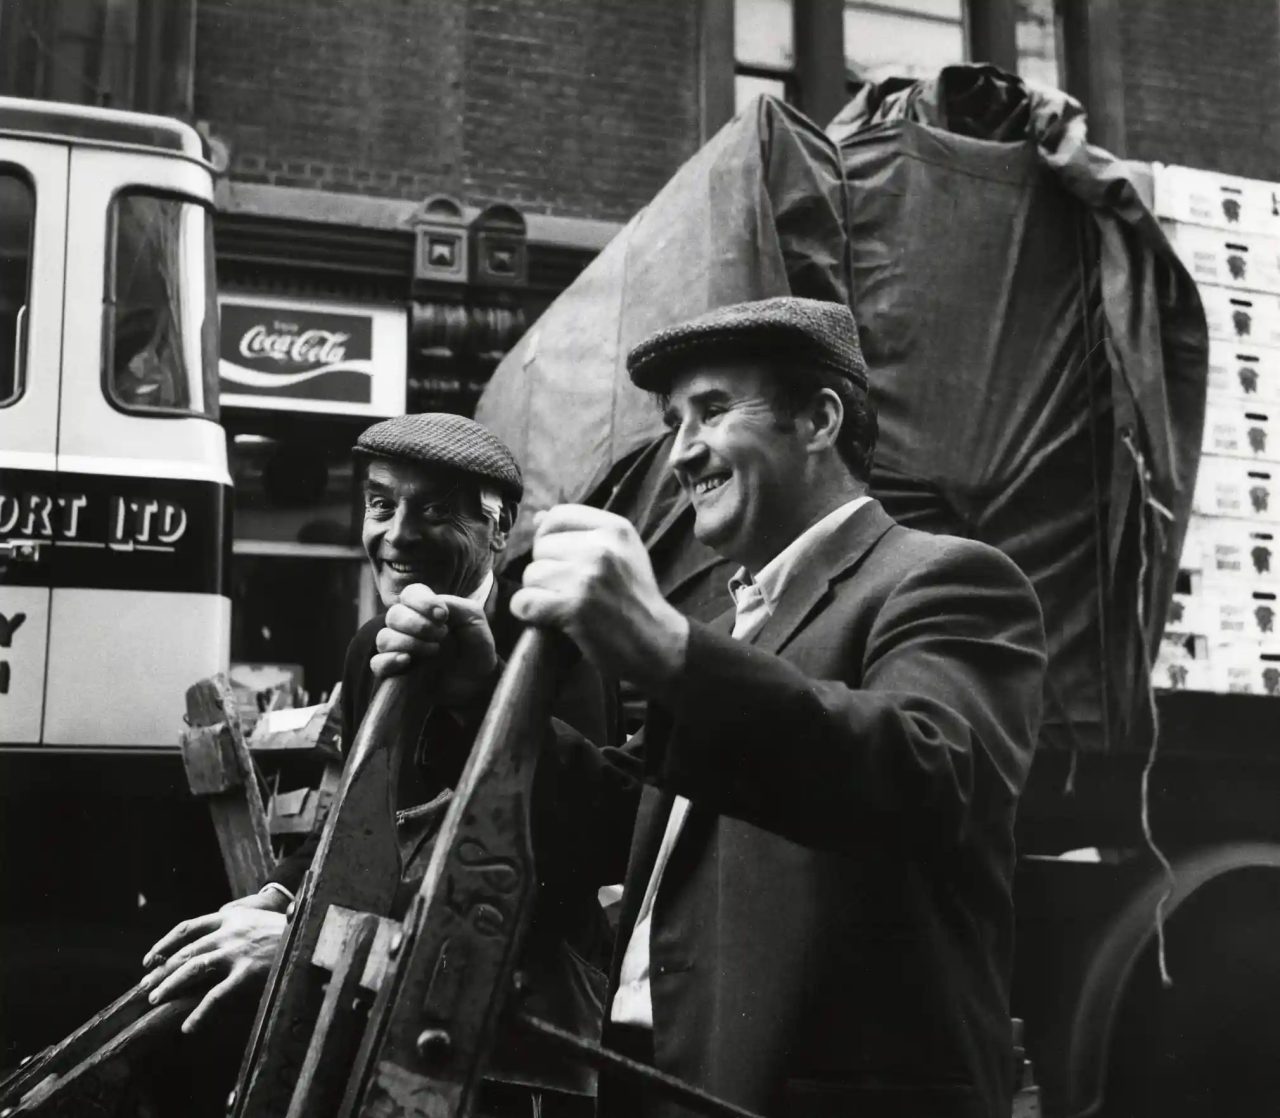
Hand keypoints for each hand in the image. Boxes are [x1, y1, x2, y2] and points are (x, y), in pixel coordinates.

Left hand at [140, 901, 287, 1032]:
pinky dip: (200, 1013)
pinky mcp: (248, 973)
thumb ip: (234, 920)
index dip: (164, 944)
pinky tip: (188, 1027)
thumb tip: (215, 924)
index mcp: (230, 916)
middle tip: (146, 987)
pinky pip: (217, 996)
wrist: (313, 932)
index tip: (149, 960)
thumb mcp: (257, 916)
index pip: (187, 928)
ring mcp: (238, 952)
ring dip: (171, 985)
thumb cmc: (286, 929)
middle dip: (162, 970)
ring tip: (157, 1000)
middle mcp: (230, 931)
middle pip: (186, 951)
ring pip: (193, 968)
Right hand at [370, 585, 497, 704]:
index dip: (421, 601)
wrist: (479, 681)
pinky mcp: (396, 672)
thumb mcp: (474, 619)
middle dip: (417, 624)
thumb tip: (434, 602)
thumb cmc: (476, 646)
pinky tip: (407, 661)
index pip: (409, 594)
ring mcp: (400, 649)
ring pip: (384, 638)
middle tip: (441, 635)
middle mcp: (409, 626)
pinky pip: (377, 663)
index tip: (442, 616)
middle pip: (394, 615)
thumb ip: (455, 604)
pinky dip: (389, 660)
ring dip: (408, 642)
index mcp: (425, 609)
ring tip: (434, 651)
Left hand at [512, 505, 687, 695]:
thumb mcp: (623, 553)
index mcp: (615, 528)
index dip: (548, 537)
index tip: (558, 558)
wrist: (657, 643)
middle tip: (565, 589)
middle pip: (541, 548)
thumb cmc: (636, 599)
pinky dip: (528, 612)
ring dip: (537, 593)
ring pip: (531, 575)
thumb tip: (536, 517)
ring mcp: (587, 577)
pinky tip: (546, 617)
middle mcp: (601, 548)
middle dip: (545, 570)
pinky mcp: (574, 607)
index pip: (558, 516)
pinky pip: (524, 601)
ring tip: (560, 604)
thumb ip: (582, 532)